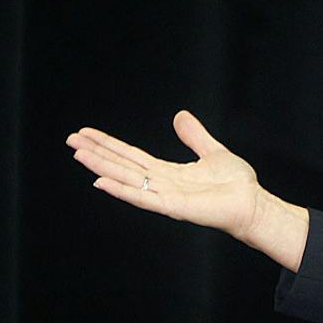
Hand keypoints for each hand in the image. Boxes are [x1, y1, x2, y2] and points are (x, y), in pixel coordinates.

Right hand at [65, 111, 310, 269]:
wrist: (252, 204)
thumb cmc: (235, 185)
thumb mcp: (211, 151)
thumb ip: (194, 136)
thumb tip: (179, 115)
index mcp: (166, 172)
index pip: (130, 155)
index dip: (108, 144)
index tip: (85, 133)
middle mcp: (160, 184)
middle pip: (121, 165)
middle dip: (96, 153)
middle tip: (70, 140)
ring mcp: (164, 196)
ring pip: (126, 179)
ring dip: (101, 167)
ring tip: (79, 155)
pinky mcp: (173, 207)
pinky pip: (142, 197)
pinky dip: (121, 190)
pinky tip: (102, 183)